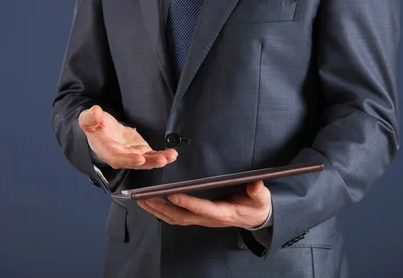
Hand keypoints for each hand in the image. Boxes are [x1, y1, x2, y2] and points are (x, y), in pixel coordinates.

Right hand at [79, 105, 177, 169]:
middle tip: (161, 160)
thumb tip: (95, 112)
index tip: (139, 158)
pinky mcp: (142, 152)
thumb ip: (90, 117)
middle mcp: (122, 158)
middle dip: (149, 162)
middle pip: (136, 163)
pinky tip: (172, 154)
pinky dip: (163, 156)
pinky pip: (154, 155)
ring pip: (147, 161)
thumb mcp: (88, 120)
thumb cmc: (96, 127)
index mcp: (108, 152)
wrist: (103, 132)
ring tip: (171, 156)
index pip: (118, 158)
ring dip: (160, 160)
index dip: (129, 160)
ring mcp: (134, 156)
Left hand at [137, 180, 270, 228]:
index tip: (172, 193)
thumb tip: (255, 184)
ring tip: (141, 199)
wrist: (255, 218)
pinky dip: (161, 211)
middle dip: (161, 207)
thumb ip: (257, 191)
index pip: (202, 208)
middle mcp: (208, 218)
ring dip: (157, 209)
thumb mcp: (261, 198)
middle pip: (180, 216)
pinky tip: (151, 203)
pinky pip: (176, 216)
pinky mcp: (197, 217)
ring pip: (174, 218)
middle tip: (145, 196)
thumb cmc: (256, 206)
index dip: (187, 202)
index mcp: (223, 213)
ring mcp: (201, 219)